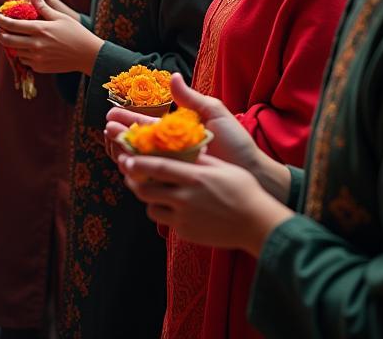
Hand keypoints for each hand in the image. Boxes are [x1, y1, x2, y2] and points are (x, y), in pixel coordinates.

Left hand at [0, 0, 100, 74]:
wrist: (88, 55)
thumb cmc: (75, 32)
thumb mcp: (60, 17)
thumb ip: (43, 7)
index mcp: (40, 29)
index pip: (12, 25)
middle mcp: (36, 45)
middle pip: (8, 40)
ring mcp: (38, 58)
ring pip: (15, 51)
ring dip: (10, 43)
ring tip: (7, 36)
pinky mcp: (41, 67)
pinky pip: (25, 60)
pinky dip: (21, 53)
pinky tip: (24, 47)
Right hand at [105, 76, 291, 202]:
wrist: (253, 172)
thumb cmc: (237, 143)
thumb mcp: (215, 114)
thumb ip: (191, 98)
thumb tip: (171, 75)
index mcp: (177, 132)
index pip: (146, 125)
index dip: (127, 120)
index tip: (111, 115)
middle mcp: (172, 151)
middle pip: (138, 143)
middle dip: (120, 135)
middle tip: (108, 129)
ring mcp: (174, 169)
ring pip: (141, 161)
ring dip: (124, 153)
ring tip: (114, 145)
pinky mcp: (178, 186)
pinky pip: (153, 180)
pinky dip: (137, 173)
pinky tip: (127, 167)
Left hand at [117, 152, 292, 256]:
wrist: (258, 224)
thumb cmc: (243, 190)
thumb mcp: (220, 167)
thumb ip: (196, 159)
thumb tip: (178, 149)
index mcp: (194, 177)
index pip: (156, 168)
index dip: (136, 163)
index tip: (124, 158)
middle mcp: (185, 198)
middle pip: (146, 190)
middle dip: (133, 182)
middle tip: (130, 175)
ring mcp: (185, 218)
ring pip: (151, 208)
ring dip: (148, 199)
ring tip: (151, 190)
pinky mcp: (186, 233)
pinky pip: (166, 222)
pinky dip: (164, 213)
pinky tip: (172, 206)